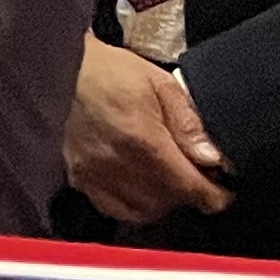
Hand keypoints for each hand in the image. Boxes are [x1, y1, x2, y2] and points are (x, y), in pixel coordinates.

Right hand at [67, 37, 230, 222]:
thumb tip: (214, 159)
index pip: (188, 186)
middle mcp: (116, 164)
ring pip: (143, 211)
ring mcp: (94, 174)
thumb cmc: (108, 71)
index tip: (223, 193)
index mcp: (142, 139)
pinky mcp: (77, 177)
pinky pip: (114, 209)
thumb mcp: (160, 84)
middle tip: (198, 177)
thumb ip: (188, 124)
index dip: (214, 196)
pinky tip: (140, 187)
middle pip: (168, 202)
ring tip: (170, 182)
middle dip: (189, 194)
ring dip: (164, 202)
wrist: (56, 68)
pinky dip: (134, 205)